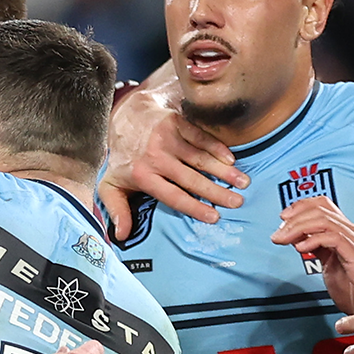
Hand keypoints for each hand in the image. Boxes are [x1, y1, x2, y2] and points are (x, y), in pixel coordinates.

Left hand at [100, 83, 244, 239]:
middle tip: (237, 202)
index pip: (172, 195)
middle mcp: (156, 157)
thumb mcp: (110, 185)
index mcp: (142, 175)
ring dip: (223, 171)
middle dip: (216, 192)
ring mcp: (167, 139)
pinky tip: (232, 160)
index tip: (214, 217)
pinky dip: (217, 148)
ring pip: (200, 158)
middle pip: (191, 179)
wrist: (126, 117)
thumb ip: (116, 210)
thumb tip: (121, 235)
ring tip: (243, 182)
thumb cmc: (123, 157)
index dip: (194, 207)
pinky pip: (201, 138)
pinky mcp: (177, 123)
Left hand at [271, 196, 353, 313]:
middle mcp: (353, 233)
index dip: (301, 206)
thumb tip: (295, 237)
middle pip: (321, 210)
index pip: (324, 206)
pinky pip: (334, 238)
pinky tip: (301, 248)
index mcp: (346, 232)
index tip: (283, 217)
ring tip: (284, 240)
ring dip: (298, 228)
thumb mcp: (328, 262)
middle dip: (294, 219)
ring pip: (325, 221)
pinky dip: (313, 240)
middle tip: (278, 233)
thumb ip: (315, 247)